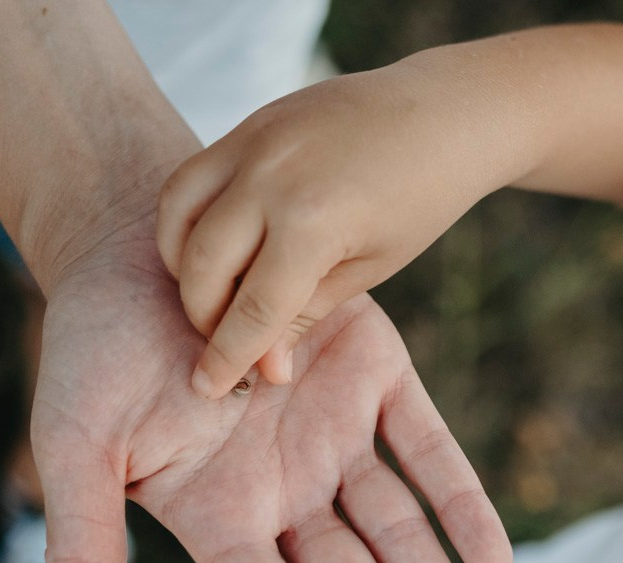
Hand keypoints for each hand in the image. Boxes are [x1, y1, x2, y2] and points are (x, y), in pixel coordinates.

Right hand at [29, 227, 512, 562]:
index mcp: (218, 519)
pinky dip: (462, 500)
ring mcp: (332, 434)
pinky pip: (425, 446)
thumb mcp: (77, 445)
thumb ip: (81, 547)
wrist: (139, 237)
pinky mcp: (371, 372)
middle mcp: (285, 492)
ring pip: (398, 536)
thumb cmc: (94, 341)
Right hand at [157, 59, 497, 398]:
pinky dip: (188, 221)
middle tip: (225, 338)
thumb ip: (306, 314)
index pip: (252, 308)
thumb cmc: (419, 199)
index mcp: (314, 221)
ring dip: (182, 266)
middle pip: (202, 266)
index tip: (208, 387)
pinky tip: (214, 248)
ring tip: (213, 293)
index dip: (227, 356)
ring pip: (178, 215)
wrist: (444, 113)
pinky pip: (191, 179)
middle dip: (203, 316)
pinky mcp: (248, 124)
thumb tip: (263, 368)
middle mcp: (271, 175)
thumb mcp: (370, 267)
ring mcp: (253, 141)